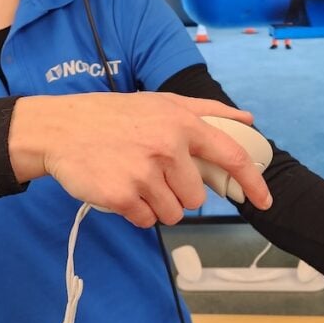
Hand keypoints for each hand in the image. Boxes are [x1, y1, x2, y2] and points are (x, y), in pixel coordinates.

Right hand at [8, 92, 272, 226]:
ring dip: (157, 204)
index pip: (230, 155)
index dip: (252, 181)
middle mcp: (166, 147)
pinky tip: (119, 189)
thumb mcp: (160, 102)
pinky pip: (145, 220)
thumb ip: (205, 111)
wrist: (60, 129)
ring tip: (134, 179)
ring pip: (172, 213)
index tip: (263, 201)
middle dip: (178, 193)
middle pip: (196, 197)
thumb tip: (246, 119)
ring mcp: (143, 173)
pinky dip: (135, 212)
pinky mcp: (121, 196)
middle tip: (152, 173)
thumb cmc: (112, 116)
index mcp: (180, 123)